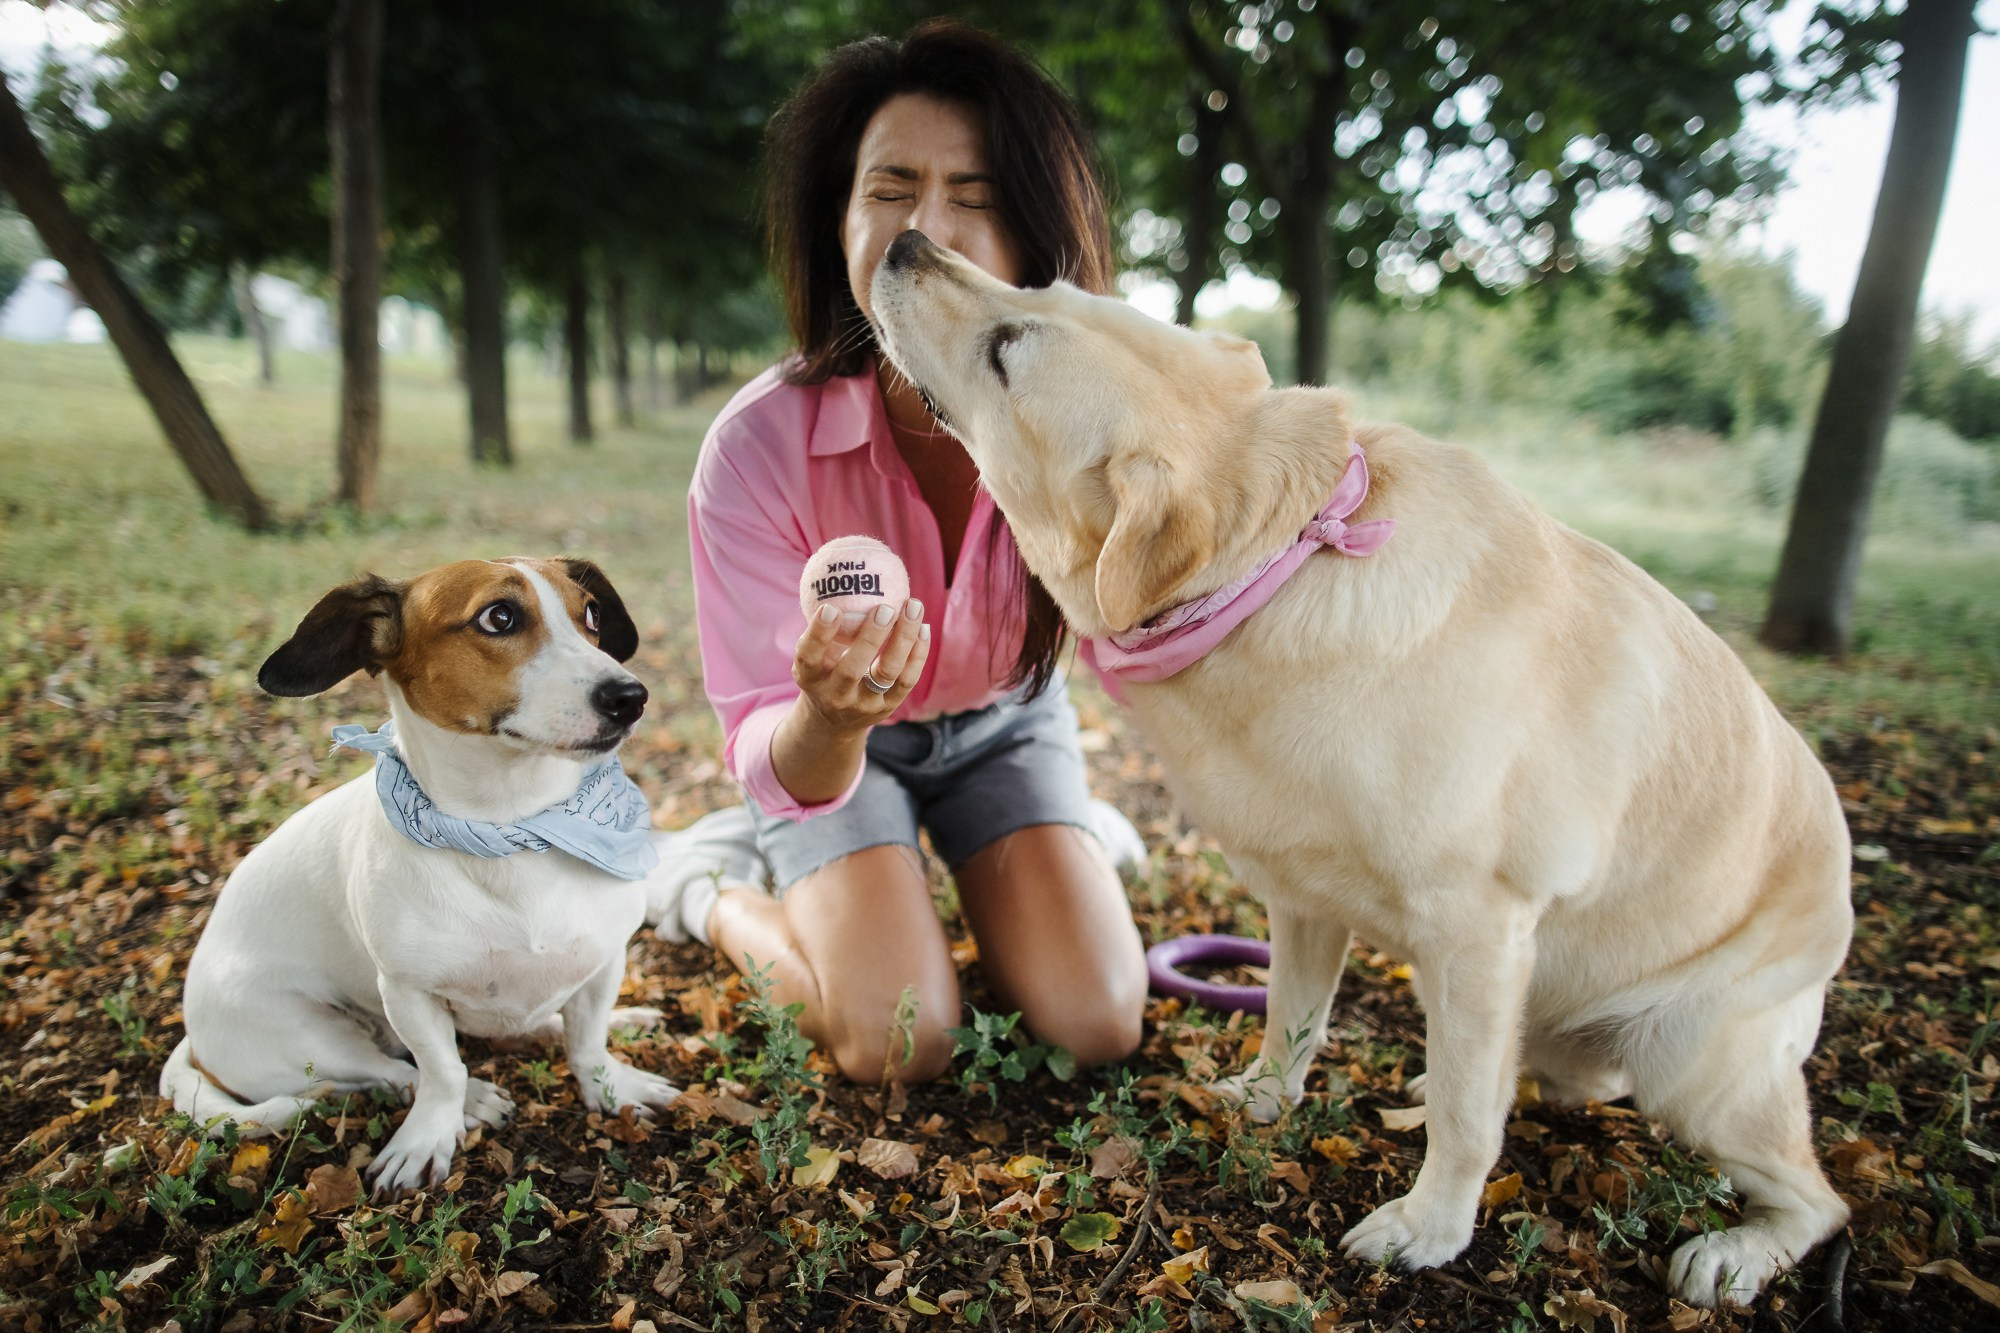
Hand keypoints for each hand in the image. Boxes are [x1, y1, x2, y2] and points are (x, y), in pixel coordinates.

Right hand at [791, 598, 929, 733]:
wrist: (833, 721)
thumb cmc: (823, 672)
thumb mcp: (812, 656)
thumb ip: (823, 629)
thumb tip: (842, 579)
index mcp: (809, 678)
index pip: (808, 657)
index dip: (819, 634)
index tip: (831, 608)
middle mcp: (835, 694)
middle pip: (852, 669)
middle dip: (870, 638)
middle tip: (885, 608)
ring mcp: (863, 704)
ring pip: (888, 673)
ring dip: (903, 639)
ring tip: (913, 608)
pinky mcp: (888, 707)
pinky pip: (907, 680)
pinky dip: (918, 653)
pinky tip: (923, 628)